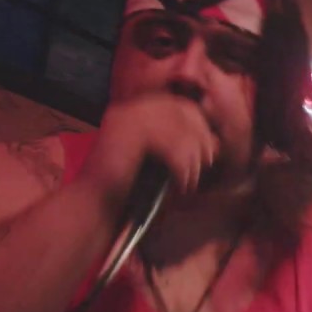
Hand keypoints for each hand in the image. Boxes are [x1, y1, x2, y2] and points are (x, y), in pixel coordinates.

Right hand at [84, 94, 219, 198]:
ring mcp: (124, 119)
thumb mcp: (162, 162)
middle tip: (206, 163)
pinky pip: (169, 144)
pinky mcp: (125, 135)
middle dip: (200, 137)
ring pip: (177, 127)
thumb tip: (216, 142)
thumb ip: (184, 147)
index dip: (199, 124)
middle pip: (180, 110)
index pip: (176, 104)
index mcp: (132, 111)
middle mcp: (126, 109)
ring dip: (192, 157)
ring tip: (191, 180)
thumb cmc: (130, 189)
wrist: (95, 207)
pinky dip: (181, 166)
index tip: (209, 150)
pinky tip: (181, 183)